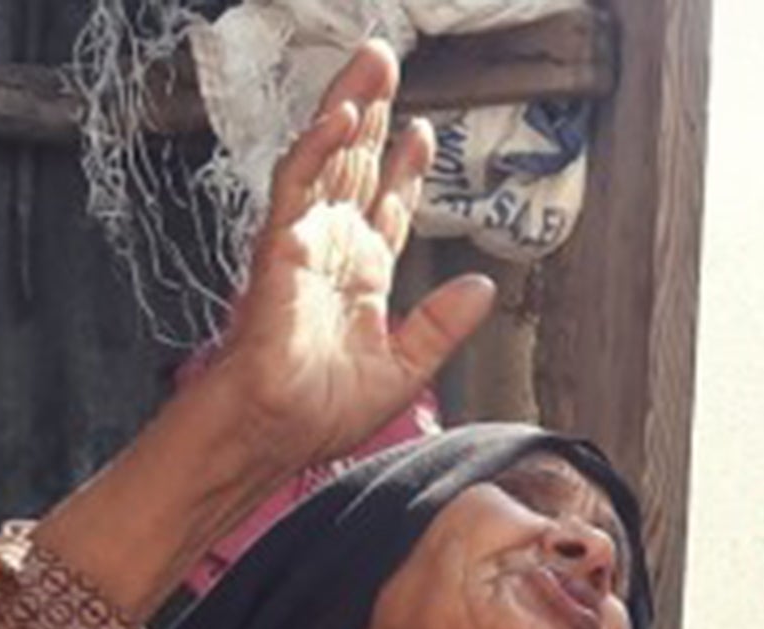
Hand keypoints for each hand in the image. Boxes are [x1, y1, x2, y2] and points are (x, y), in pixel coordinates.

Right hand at [215, 41, 495, 472]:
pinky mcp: (279, 248)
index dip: (404, 166)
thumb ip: (444, 325)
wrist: (278, 434)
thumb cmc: (323, 414)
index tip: (425, 132)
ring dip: (347, 108)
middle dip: (374, 112)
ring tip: (370, 64)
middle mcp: (332, 250)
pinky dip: (317, 149)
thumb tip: (485, 286)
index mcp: (360, 276)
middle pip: (355, 164)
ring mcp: (303, 243)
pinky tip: (339, 118)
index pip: (384, 203)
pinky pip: (296, 186)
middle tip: (387, 60)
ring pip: (326, 159)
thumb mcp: (407, 369)